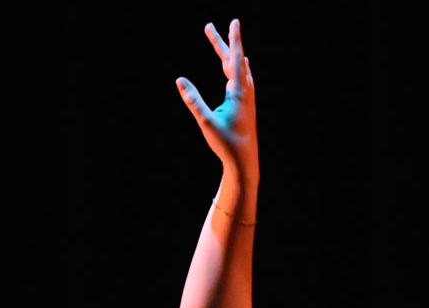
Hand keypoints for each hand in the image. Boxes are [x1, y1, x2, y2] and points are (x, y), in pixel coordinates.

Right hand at [174, 19, 258, 180]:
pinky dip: (239, 69)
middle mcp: (246, 93)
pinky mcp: (247, 107)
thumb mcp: (206, 122)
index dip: (233, 39)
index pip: (235, 59)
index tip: (234, 22)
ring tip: (225, 42)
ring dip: (231, 54)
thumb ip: (193, 101)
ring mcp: (248, 100)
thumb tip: (180, 80)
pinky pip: (244, 80)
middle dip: (221, 43)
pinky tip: (241, 69)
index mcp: (238, 93)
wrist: (245, 163)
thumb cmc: (226, 144)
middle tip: (208, 26)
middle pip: (234, 61)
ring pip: (239, 70)